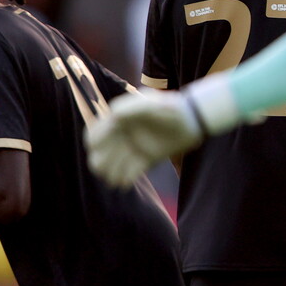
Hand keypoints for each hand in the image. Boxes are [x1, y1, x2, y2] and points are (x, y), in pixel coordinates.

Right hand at [86, 88, 204, 187]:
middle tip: (116, 161)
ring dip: (112, 174)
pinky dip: (125, 180)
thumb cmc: (172, 107)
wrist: (193, 119)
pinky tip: (128, 182)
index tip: (105, 146)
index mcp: (118, 121)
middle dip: (102, 162)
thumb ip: (131, 108)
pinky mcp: (145, 159)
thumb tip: (112, 117)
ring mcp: (133, 149)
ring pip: (110, 168)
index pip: (92, 136)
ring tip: (120, 177)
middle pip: (96, 156)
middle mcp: (122, 136)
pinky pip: (129, 174)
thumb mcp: (152, 103)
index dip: (95, 143)